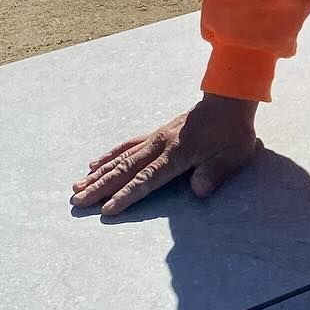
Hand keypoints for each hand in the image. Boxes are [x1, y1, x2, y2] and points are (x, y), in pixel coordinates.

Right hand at [71, 95, 260, 218]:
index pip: (146, 180)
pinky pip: (127, 145)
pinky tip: (95, 163)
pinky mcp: (156, 134)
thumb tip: (199, 191)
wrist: (229, 100)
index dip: (126, 196)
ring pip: (120, 158)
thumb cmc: (233, 131)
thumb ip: (214, 173)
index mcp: (177, 154)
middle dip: (100, 188)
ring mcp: (155, 138)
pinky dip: (109, 155)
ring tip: (77, 185)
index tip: (106, 210)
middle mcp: (160, 146)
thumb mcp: (233, 155)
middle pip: (125, 170)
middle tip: (77, 201)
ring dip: (98, 173)